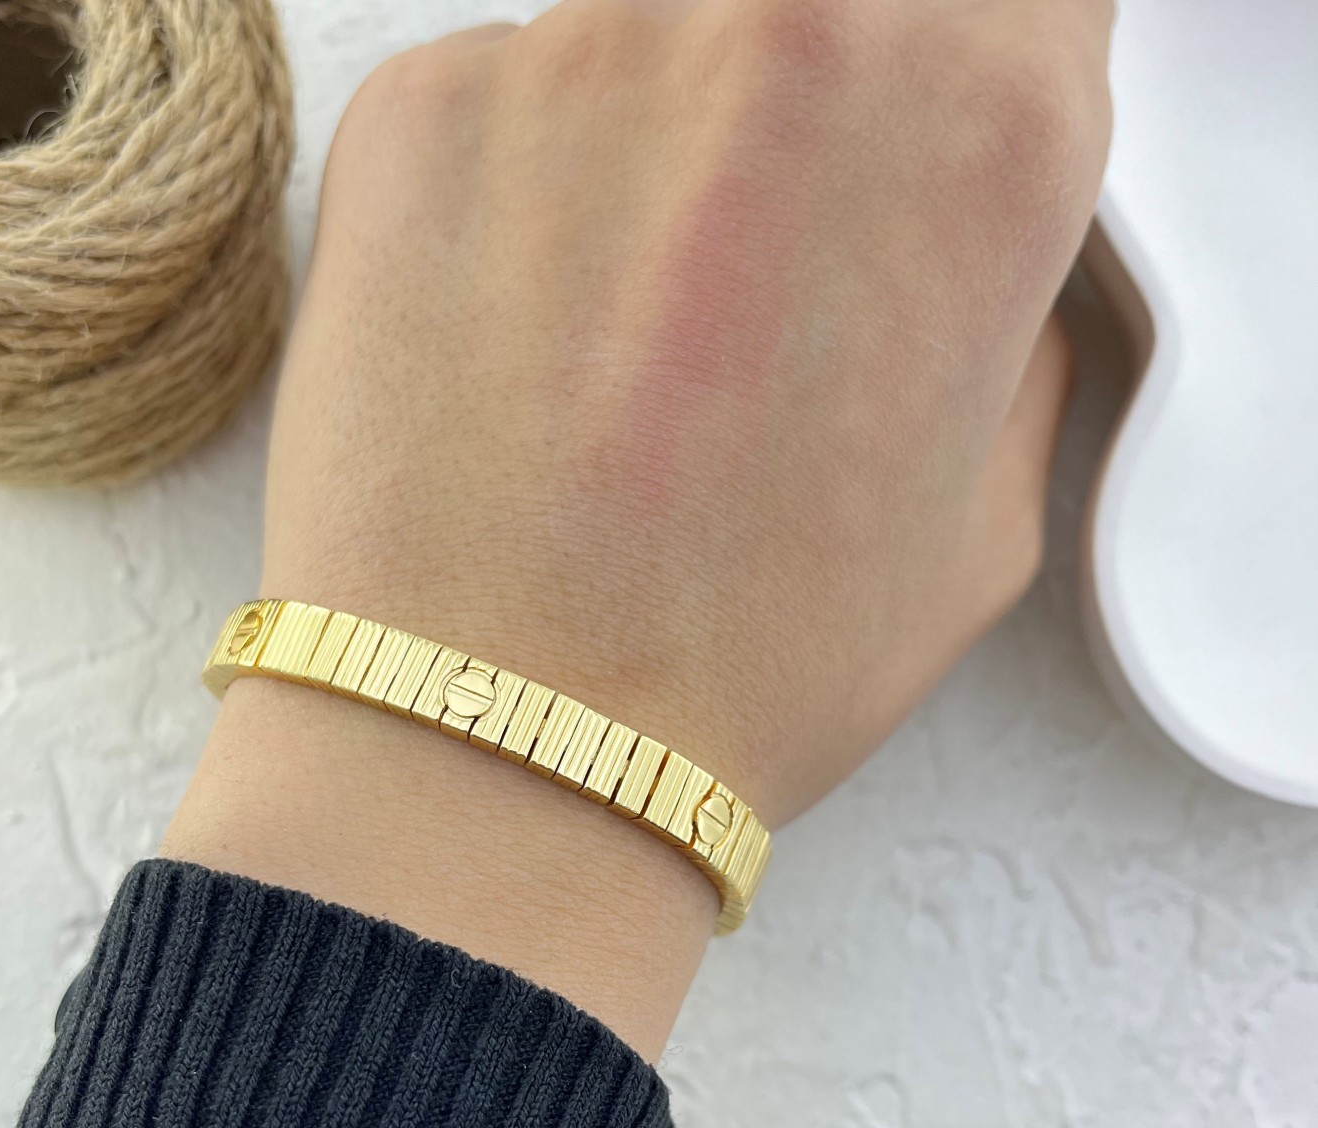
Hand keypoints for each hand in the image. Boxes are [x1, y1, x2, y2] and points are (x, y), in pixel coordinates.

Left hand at [167, 0, 1108, 1056]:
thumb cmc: (741, 667)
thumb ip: (1000, 320)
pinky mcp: (420, 104)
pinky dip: (522, 201)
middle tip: (750, 280)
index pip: (1014, 7)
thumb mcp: (980, 517)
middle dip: (804, 128)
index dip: (960, 102)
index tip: (900, 180)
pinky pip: (510, 104)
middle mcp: (791, 30)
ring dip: (656, 159)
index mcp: (979, 126)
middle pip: (826, 11)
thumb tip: (957, 243)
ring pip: (657, 44)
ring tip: (620, 344)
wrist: (501, 746)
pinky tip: (514, 352)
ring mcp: (583, 48)